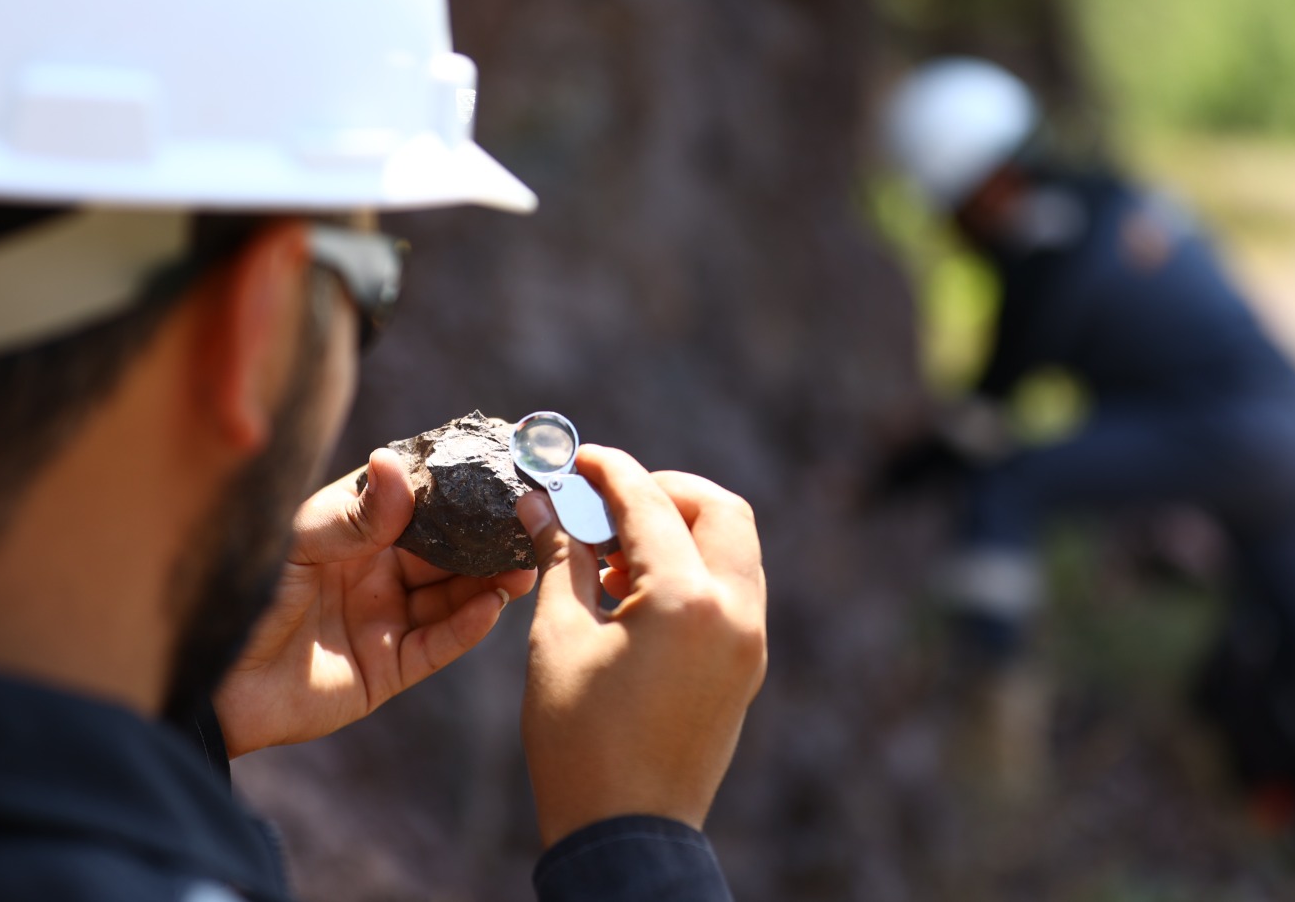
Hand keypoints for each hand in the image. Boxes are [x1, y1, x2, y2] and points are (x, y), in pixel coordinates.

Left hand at [213, 448, 536, 756]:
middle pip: (445, 551)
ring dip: (489, 581)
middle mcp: (374, 572)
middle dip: (486, 538)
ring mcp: (382, 620)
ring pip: (451, 596)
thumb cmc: (240, 596)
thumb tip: (395, 464)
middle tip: (528, 523)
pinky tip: (492, 606)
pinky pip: (437, 645)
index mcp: (352, 531)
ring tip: (523, 565)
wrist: (208, 682)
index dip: (458, 490)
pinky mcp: (386, 669)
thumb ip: (355, 514)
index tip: (500, 471)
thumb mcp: (296, 544)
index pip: (417, 503)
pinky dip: (467, 627)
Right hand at [519, 445, 766, 846]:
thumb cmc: (581, 743)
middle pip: (720, 509)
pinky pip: (732, 589)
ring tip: (613, 552)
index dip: (608, 472)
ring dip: (681, 530)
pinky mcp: (747, 666)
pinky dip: (693, 569)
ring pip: (734, 547)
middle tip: (607, 501)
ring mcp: (750, 642)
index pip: (650, 505)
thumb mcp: (559, 639)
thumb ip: (561, 558)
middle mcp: (736, 613)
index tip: (574, 458)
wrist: (626, 835)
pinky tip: (636, 589)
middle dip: (664, 491)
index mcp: (688, 602)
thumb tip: (543, 503)